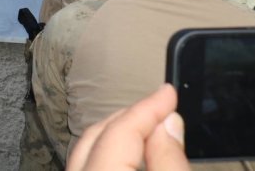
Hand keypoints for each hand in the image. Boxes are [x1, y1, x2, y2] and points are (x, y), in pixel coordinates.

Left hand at [67, 84, 187, 170]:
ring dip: (115, 138)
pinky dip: (106, 156)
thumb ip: (169, 162)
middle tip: (160, 110)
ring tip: (147, 130)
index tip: (169, 92)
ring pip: (86, 152)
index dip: (147, 108)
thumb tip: (168, 123)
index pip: (120, 131)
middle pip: (95, 137)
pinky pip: (86, 167)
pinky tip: (130, 159)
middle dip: (127, 119)